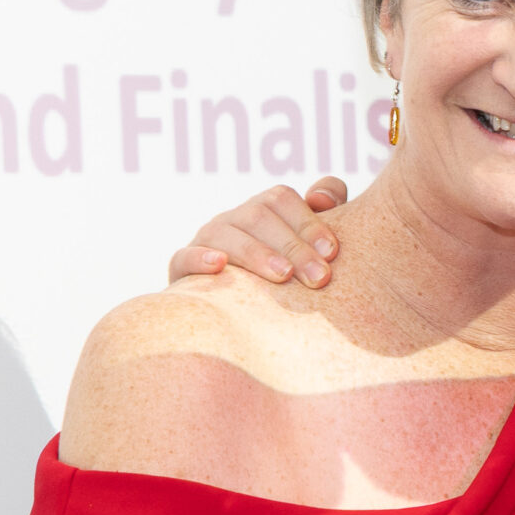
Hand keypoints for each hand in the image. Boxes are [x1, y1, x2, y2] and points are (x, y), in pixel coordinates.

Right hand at [166, 178, 349, 287]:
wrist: (234, 315)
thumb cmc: (286, 277)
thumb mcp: (310, 245)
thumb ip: (328, 211)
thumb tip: (321, 199)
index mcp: (262, 210)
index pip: (281, 199)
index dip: (308, 221)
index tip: (332, 252)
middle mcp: (233, 220)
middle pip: (258, 216)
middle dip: (293, 246)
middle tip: (319, 277)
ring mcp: (206, 240)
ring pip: (226, 235)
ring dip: (257, 253)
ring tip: (284, 276)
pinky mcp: (181, 268)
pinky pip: (184, 257)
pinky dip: (200, 259)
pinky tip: (219, 266)